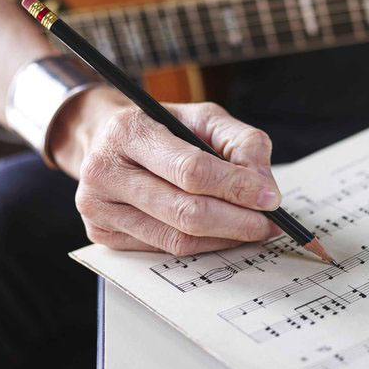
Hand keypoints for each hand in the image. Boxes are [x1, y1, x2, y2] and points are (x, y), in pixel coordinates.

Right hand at [52, 88, 282, 254]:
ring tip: (250, 229)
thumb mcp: (201, 118)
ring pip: (175, 239)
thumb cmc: (159, 128)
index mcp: (129, 130)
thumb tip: (264, 186)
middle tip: (267, 223)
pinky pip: (162, 250)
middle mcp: (106, 170)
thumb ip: (240, 141)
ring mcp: (98, 207)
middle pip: (184, 211)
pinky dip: (200, 246)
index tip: (270, 198)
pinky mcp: (101, 234)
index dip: (236, 187)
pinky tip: (219, 234)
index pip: (191, 169)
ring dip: (223, 238)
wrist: (104, 140)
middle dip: (237, 221)